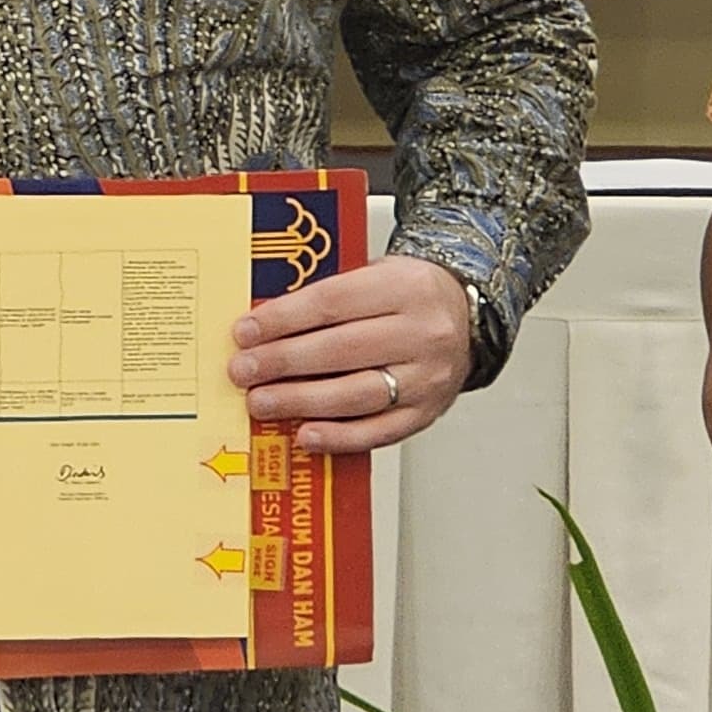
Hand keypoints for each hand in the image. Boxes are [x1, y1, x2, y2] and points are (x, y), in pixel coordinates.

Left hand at [227, 255, 476, 453]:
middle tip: (244, 371)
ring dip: (300, 401)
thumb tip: (264, 326)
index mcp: (405, 287)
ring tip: (262, 402)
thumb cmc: (410, 295)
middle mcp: (422, 332)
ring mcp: (427, 377)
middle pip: (341, 350)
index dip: (283, 319)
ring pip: (357, 394)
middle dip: (283, 362)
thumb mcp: (375, 275)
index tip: (245, 332)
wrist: (467, 315)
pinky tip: (305, 435)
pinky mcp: (426, 413)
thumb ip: (327, 298)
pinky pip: (378, 431)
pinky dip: (338, 437)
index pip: (333, 302)